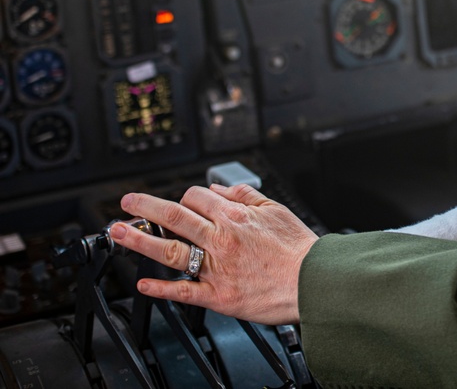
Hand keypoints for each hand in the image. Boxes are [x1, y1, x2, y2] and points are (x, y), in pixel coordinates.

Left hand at [110, 183, 319, 324]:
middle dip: (144, 207)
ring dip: (139, 240)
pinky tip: (143, 284)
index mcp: (234, 216)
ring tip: (118, 233)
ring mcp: (216, 268)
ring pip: (170, 250)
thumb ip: (244, 195)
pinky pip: (184, 291)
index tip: (178, 201)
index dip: (183, 196)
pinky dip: (161, 289)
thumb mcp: (276, 209)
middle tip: (126, 203)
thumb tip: (218, 187)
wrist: (313, 280)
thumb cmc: (298, 248)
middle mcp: (221, 239)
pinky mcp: (219, 295)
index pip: (196, 197)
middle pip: (173, 217)